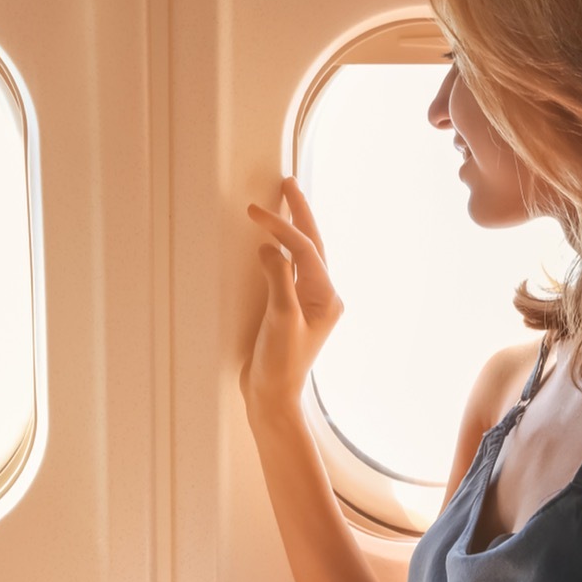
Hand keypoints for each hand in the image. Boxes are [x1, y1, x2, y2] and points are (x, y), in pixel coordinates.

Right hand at [241, 178, 343, 414]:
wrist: (273, 397)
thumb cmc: (280, 365)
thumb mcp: (281, 320)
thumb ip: (278, 281)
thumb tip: (270, 248)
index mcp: (326, 297)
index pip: (304, 251)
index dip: (281, 228)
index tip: (255, 213)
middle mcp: (322, 296)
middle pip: (312, 245)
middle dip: (300, 214)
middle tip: (287, 184)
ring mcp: (308, 303)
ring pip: (303, 255)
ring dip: (294, 228)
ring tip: (284, 202)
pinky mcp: (291, 309)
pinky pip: (290, 270)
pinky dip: (282, 250)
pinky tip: (272, 243)